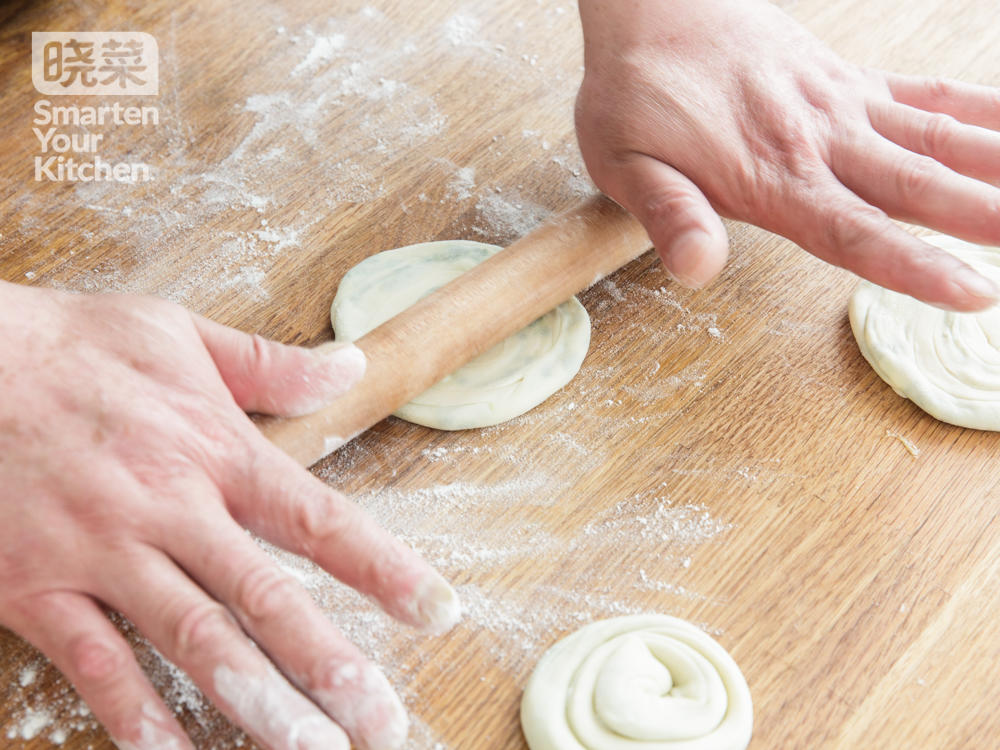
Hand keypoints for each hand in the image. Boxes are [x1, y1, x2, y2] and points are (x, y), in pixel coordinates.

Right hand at [0, 282, 459, 749]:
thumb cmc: (74, 345)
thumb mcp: (182, 335)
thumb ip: (272, 364)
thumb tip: (351, 366)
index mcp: (217, 451)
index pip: (319, 521)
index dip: (385, 570)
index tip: (437, 614)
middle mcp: (171, 508)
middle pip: (266, 599)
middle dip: (331, 666)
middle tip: (383, 724)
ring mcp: (103, 553)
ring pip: (192, 641)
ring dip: (256, 701)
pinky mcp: (35, 587)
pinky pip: (93, 662)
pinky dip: (132, 715)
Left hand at [575, 0, 999, 310]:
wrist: (650, 4)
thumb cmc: (633, 93)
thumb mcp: (624, 165)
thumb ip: (669, 216)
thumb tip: (696, 269)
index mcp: (771, 178)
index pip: (854, 232)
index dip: (914, 265)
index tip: (973, 292)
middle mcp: (821, 143)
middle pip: (919, 187)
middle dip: (988, 218)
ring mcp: (843, 107)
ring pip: (940, 138)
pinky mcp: (849, 82)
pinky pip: (927, 93)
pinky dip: (980, 109)